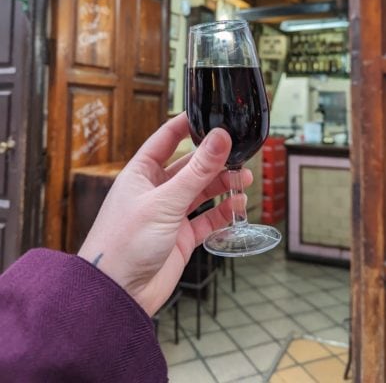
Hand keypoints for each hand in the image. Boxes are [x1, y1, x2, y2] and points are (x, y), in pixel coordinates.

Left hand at [78, 112, 251, 316]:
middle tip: (240, 155)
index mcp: (141, 173)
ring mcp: (169, 214)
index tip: (211, 113)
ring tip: (244, 179)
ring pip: (202, 192)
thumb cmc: (125, 243)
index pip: (166, 139)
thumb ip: (197, 171)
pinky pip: (207, 219)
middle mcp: (155, 190)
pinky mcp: (181, 237)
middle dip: (215, 160)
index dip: (187, 124)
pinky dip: (223, 213)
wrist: (117, 295)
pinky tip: (238, 206)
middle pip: (191, 166)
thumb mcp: (165, 201)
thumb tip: (220, 137)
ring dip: (223, 185)